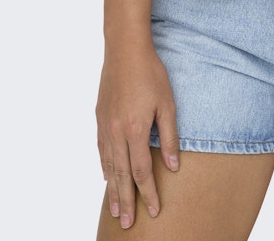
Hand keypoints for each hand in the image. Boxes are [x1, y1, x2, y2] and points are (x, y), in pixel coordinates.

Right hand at [96, 45, 179, 228]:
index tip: (154, 211)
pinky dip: (105, 168)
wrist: (124, 50)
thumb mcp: (167, 103)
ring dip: (112, 190)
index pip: (142, 171)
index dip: (148, 193)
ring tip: (115, 209)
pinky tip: (106, 177)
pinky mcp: (100, 119)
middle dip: (126, 201)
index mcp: (135, 130)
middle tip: (127, 224)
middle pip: (121, 176)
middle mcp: (116, 133)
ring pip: (108, 167)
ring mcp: (105, 127)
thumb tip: (174, 165)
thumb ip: (170, 136)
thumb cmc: (150, 74)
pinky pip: (101, 151)